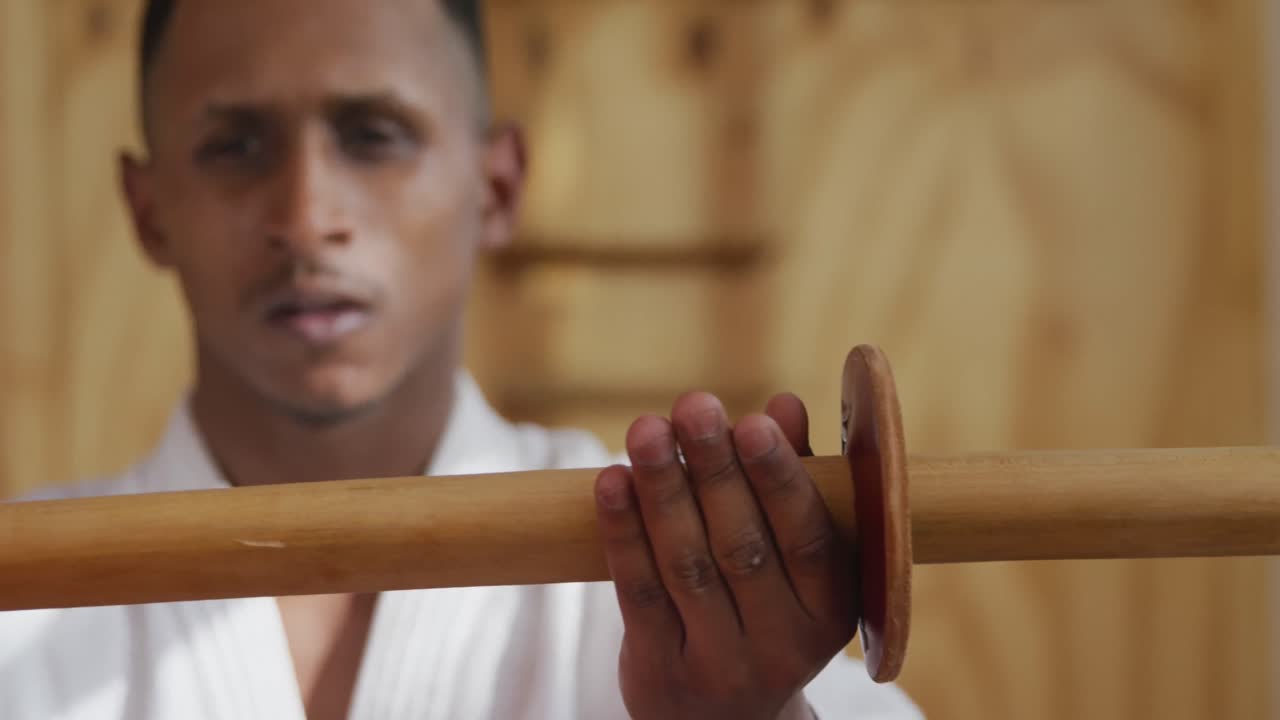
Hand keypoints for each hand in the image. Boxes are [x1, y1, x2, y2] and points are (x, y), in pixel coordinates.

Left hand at [594, 391, 856, 719]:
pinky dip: (623, 533)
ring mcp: (719, 664)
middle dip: (713, 470)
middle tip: (692, 406)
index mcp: (831, 611)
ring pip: (686, 566)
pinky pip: (638, 593)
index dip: (780, 479)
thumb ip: (795, 479)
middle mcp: (782, 645)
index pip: (809, 540)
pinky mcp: (660, 670)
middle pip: (741, 548)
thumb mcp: (796, 558)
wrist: (724, 718)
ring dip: (662, 489)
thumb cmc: (766, 607)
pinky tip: (612, 481)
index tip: (752, 422)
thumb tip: (785, 405)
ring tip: (646, 429)